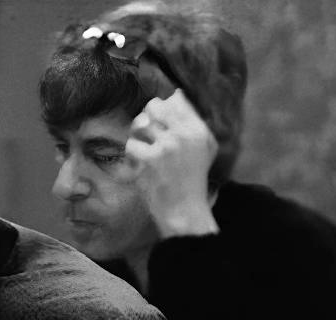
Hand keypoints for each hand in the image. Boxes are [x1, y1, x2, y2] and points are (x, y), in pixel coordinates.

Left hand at [125, 89, 219, 238]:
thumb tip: (177, 94)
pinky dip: (132, 157)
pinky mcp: (150, 159)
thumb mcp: (204, 148)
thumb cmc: (192, 180)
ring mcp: (167, 145)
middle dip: (147, 118)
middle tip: (148, 136)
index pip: (176, 99)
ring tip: (143, 149)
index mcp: (199, 129)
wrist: (183, 210)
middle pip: (155, 106)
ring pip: (140, 123)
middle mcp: (185, 134)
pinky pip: (131, 145)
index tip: (159, 123)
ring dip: (137, 135)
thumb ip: (193, 122)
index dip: (163, 108)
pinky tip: (140, 166)